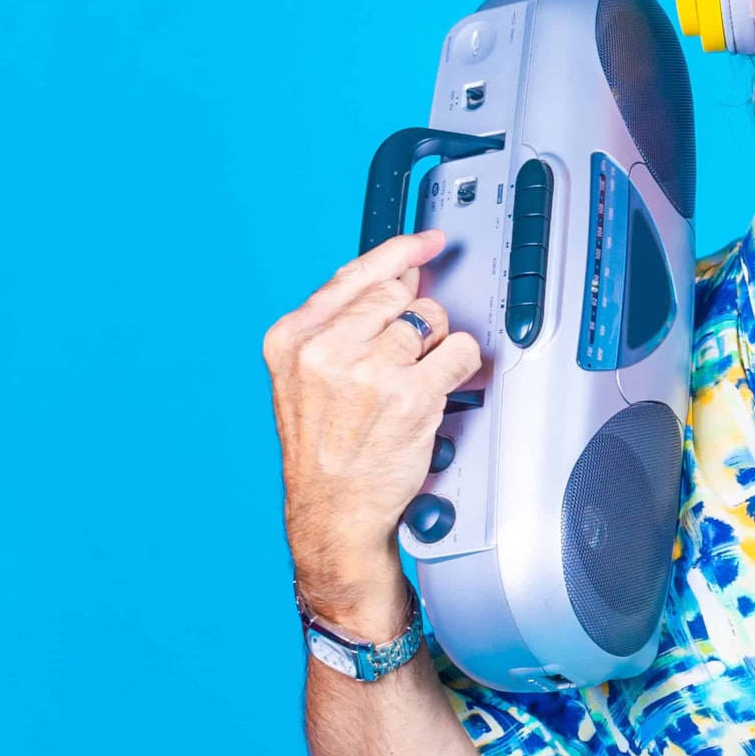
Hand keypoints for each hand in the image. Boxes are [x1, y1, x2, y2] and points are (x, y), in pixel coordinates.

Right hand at [263, 230, 482, 638]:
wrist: (331, 513)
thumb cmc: (324, 451)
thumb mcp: (302, 379)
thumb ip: (337, 328)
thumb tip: (392, 282)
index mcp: (292, 338)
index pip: (354, 274)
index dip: (399, 253)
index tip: (426, 242)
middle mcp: (326, 349)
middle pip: (399, 293)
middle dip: (416, 315)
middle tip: (412, 349)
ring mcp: (369, 373)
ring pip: (431, 319)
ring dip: (437, 344)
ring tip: (418, 378)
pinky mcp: (410, 397)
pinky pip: (458, 352)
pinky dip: (461, 365)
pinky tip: (443, 386)